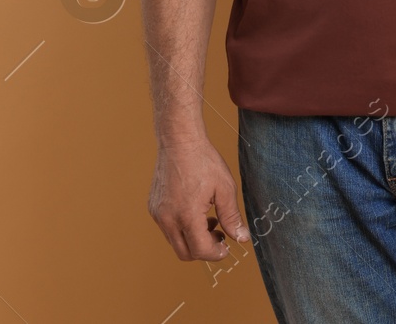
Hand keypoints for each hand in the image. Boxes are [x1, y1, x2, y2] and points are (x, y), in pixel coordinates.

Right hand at [148, 138, 249, 260]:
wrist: (179, 142)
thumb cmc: (203, 161)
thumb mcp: (225, 189)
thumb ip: (232, 217)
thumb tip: (241, 238)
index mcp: (186, 215)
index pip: (200, 250)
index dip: (216, 254)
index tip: (228, 248)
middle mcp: (167, 219)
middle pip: (185, 253)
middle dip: (204, 250)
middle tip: (220, 237)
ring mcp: (158, 214)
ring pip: (175, 242)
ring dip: (194, 239)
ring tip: (210, 221)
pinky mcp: (153, 208)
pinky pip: (168, 229)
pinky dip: (183, 229)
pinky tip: (197, 212)